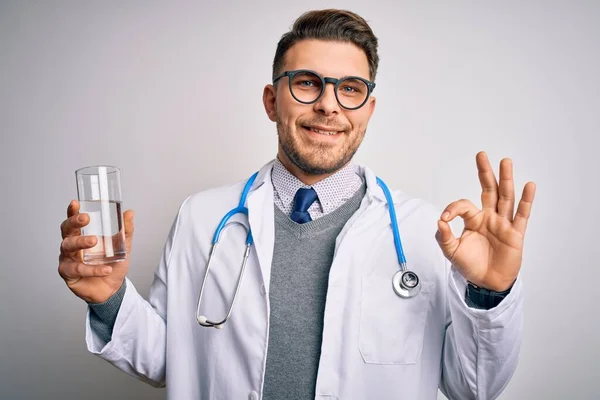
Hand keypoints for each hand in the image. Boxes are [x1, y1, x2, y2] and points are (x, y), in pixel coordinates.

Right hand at [58, 200, 134, 302]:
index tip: (75, 203)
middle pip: (66, 230)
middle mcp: (71, 245)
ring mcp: (67, 259)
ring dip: (81, 242)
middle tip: (85, 219)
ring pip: (68, 247)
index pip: (74, 221)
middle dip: (74, 222)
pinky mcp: (68, 273)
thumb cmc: (112, 264)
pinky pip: (77, 269)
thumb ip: (125, 230)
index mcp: (82, 235)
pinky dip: (92, 269)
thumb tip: (129, 213)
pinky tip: (105, 269)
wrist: (112, 288)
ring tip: (95, 241)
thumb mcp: (123, 246)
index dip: (72, 211)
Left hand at [435, 151, 535, 291]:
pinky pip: (522, 215)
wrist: (486, 282)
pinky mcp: (515, 234)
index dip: (453, 208)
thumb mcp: (451, 251)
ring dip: (506, 179)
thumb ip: (443, 236)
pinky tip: (529, 185)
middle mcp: (489, 217)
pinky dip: (526, 200)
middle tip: (482, 155)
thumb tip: (439, 221)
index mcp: (473, 219)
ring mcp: (503, 224)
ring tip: (506, 162)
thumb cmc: (470, 265)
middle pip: (488, 190)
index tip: (445, 218)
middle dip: (485, 172)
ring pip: (505, 197)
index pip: (463, 205)